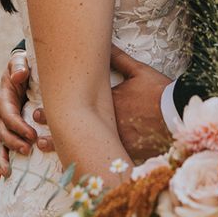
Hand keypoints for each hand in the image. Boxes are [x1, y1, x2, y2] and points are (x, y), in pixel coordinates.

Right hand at [0, 51, 53, 178]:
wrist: (23, 73)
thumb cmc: (23, 67)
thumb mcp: (20, 62)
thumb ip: (19, 65)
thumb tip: (21, 74)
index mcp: (4, 99)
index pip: (8, 115)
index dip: (18, 126)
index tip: (32, 135)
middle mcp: (1, 115)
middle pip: (3, 133)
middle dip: (13, 143)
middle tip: (27, 150)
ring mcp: (4, 125)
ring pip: (0, 145)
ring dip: (2, 159)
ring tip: (6, 173)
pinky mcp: (11, 132)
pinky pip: (3, 148)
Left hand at [24, 44, 169, 169]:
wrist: (179, 114)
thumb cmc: (160, 92)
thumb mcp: (140, 72)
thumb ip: (119, 60)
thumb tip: (105, 45)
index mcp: (108, 102)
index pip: (74, 106)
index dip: (53, 110)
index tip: (37, 112)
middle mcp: (108, 122)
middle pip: (76, 129)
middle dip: (55, 132)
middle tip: (38, 135)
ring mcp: (117, 139)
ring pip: (87, 147)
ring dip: (68, 150)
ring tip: (52, 153)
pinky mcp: (128, 152)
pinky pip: (105, 160)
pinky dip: (91, 164)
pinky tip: (79, 171)